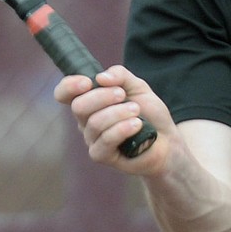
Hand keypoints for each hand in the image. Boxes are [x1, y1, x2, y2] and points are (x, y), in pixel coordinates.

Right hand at [53, 65, 174, 172]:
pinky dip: (123, 129)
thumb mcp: (138, 86)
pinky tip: (137, 125)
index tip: (87, 82)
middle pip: (78, 106)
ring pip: (95, 123)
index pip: (64, 93)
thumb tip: (101, 77)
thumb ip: (120, 75)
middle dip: (103, 97)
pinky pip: (105, 140)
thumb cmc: (149, 113)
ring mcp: (92, 139)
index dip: (69, 86)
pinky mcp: (101, 155)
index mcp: (89, 100)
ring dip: (119, 112)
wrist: (166, 139)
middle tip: (122, 95)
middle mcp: (85, 120)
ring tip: (137, 111)